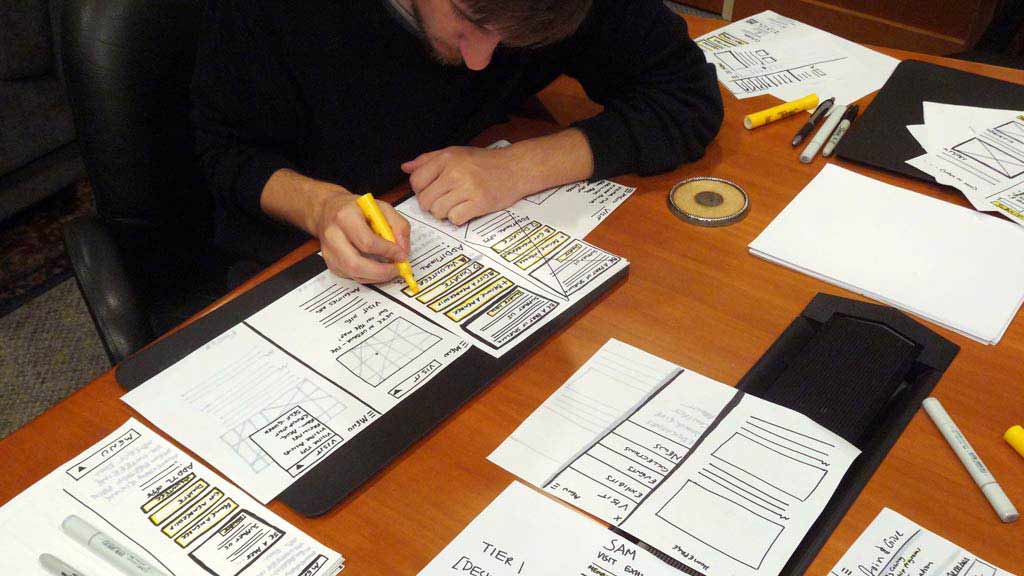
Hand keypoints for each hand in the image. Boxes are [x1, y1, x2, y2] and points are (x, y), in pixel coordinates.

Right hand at [312, 192, 409, 283]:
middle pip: (356, 264)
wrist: (328, 210)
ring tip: (389, 269)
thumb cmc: (355, 209)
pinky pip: (352, 277)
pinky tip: (376, 268)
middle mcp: (333, 235)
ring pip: (354, 274)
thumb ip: (398, 226)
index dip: (387, 251)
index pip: (367, 242)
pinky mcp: (331, 263)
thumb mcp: (382, 208)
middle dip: (381, 272)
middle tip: (397, 269)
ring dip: (376, 276)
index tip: (400, 254)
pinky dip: (368, 276)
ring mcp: (329, 252)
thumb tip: (403, 249)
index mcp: (346, 217)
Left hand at [401, 146, 522, 224]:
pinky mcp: (479, 203)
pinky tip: (466, 209)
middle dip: (431, 204)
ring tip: (457, 203)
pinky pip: (455, 219)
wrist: (515, 168)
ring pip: (438, 212)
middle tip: (445, 199)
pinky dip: (458, 218)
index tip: (431, 190)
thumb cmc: (485, 162)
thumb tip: (405, 167)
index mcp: (447, 158)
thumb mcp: (455, 153)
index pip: (416, 181)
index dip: (420, 190)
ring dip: (445, 212)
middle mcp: (455, 172)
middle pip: (425, 200)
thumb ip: (428, 160)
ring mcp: (468, 188)